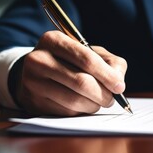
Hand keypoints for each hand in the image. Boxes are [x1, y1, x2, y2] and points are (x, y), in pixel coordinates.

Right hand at [12, 31, 126, 115]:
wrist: (36, 73)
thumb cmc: (69, 61)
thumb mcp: (88, 51)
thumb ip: (109, 62)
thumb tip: (118, 82)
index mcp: (53, 40)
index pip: (86, 59)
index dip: (107, 75)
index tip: (119, 86)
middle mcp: (38, 59)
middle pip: (81, 82)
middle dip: (103, 94)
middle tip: (110, 99)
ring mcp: (33, 82)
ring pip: (74, 100)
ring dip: (93, 105)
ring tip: (98, 101)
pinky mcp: (34, 102)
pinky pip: (66, 112)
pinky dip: (80, 111)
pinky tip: (82, 105)